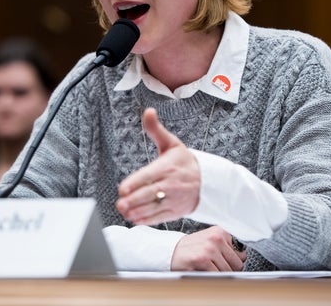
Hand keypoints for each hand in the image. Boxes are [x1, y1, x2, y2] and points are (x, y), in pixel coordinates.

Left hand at [116, 108, 200, 224]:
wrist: (209, 181)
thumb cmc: (185, 161)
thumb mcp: (171, 143)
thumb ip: (155, 129)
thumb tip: (148, 111)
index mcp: (168, 167)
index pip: (149, 176)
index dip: (135, 184)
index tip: (122, 189)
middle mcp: (171, 184)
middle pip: (150, 193)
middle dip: (134, 200)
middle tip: (120, 204)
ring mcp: (174, 199)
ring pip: (154, 207)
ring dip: (138, 211)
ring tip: (125, 212)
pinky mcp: (176, 211)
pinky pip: (160, 217)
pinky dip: (147, 220)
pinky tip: (135, 219)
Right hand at [171, 226, 246, 270]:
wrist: (171, 251)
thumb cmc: (191, 248)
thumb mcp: (210, 241)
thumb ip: (227, 248)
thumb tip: (243, 257)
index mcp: (220, 231)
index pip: (241, 252)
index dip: (234, 261)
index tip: (226, 262)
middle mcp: (216, 238)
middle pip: (237, 264)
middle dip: (228, 269)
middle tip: (215, 267)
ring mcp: (210, 249)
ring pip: (228, 271)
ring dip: (219, 274)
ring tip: (207, 267)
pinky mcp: (203, 260)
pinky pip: (218, 275)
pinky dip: (212, 277)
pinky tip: (204, 271)